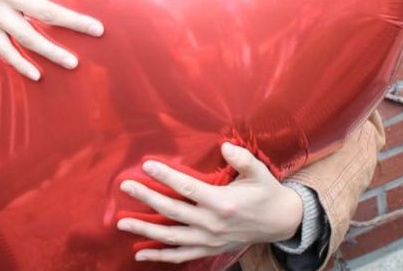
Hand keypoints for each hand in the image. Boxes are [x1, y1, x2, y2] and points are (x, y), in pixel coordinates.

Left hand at [116, 142, 303, 263]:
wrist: (281, 222)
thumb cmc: (267, 193)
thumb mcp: (259, 173)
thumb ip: (242, 159)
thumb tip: (225, 146)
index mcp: (222, 202)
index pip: (187, 188)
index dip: (166, 177)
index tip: (147, 165)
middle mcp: (212, 223)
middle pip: (172, 211)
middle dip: (147, 198)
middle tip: (125, 187)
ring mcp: (208, 240)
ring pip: (170, 237)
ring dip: (145, 230)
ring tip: (122, 222)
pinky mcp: (209, 249)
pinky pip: (180, 255)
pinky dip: (160, 256)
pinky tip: (140, 253)